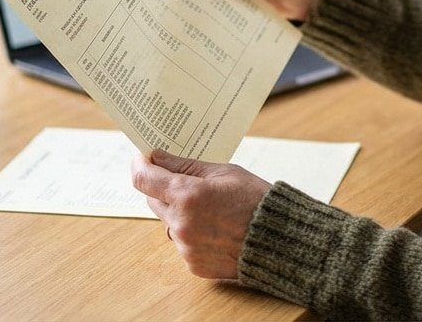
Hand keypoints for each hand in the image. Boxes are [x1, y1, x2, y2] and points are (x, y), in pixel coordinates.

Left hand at [131, 148, 271, 279]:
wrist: (280, 241)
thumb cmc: (256, 200)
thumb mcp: (224, 172)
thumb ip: (186, 166)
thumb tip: (157, 156)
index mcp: (187, 196)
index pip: (143, 179)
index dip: (141, 164)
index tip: (144, 157)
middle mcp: (181, 224)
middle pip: (153, 200)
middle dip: (164, 188)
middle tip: (187, 180)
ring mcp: (186, 247)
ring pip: (169, 222)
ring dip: (180, 212)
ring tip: (212, 208)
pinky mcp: (193, 265)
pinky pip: (183, 242)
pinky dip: (193, 233)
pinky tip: (216, 228)